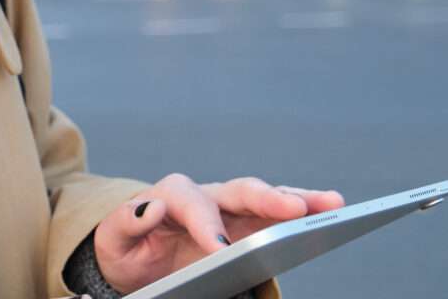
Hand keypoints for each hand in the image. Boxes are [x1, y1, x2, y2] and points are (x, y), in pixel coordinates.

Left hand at [91, 174, 343, 293]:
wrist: (139, 257)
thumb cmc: (129, 248)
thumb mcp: (114, 241)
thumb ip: (125, 223)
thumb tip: (149, 206)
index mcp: (173, 195)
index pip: (190, 202)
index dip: (206, 224)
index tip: (220, 249)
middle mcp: (208, 195)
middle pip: (240, 190)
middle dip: (267, 199)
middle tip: (295, 212)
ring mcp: (233, 208)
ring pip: (269, 197)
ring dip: (301, 200)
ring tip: (333, 205)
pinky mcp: (251, 224)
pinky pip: (281, 216)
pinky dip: (307, 211)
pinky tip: (333, 215)